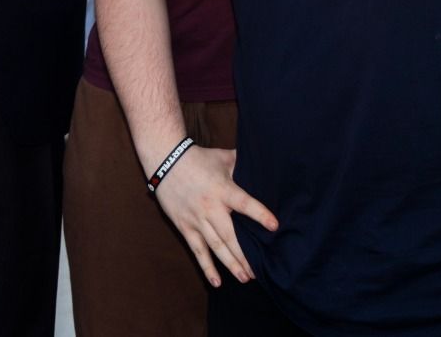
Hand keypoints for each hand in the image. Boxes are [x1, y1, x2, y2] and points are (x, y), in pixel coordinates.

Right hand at [151, 146, 277, 287]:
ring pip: (216, 247)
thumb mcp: (223, 157)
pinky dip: (206, 267)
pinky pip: (197, 250)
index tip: (274, 226)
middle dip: (244, 255)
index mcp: (223, 189)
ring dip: (231, 264)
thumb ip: (242, 163)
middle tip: (258, 272)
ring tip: (245, 278)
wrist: (165, 160)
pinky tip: (216, 282)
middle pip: (230, 235)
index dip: (260, 214)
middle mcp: (210, 207)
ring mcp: (196, 219)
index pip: (244, 203)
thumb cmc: (198, 158)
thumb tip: (262, 162)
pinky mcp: (185, 226)